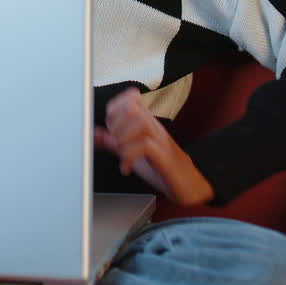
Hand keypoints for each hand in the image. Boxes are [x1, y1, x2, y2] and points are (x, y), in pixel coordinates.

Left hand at [95, 87, 214, 204]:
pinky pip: (145, 146)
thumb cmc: (162, 167)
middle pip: (131, 107)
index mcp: (146, 122)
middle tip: (115, 144)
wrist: (189, 185)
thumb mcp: (134, 152)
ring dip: (122, 140)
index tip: (111, 129)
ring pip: (138, 122)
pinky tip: (126, 168)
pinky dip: (129, 157)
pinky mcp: (164, 156)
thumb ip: (116, 142)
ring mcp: (161, 140)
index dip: (114, 110)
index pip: (129, 99)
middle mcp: (154, 127)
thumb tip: (95, 134)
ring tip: (121, 155)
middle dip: (115, 125)